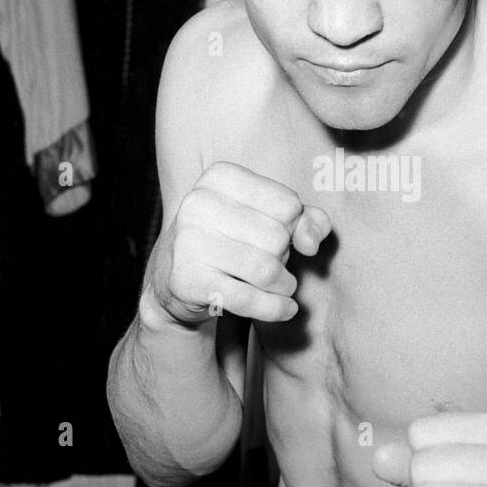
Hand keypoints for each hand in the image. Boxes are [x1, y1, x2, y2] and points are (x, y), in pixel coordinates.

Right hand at [142, 162, 330, 326]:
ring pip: (266, 270)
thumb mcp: (269, 217)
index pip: (288, 204)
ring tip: (279, 286)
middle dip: (284, 256)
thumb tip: (310, 243)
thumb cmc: (232, 239)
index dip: (294, 226)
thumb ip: (306, 220)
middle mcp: (198, 203)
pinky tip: (284, 309)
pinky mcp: (188, 280)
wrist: (175, 275)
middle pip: (278, 237)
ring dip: (284, 285)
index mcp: (220, 177)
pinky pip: (249, 300)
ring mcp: (189, 242)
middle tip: (268, 261)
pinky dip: (275, 309)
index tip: (277, 234)